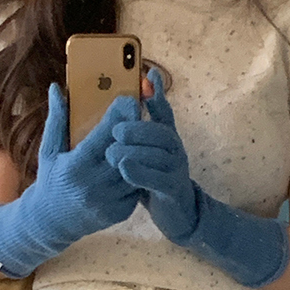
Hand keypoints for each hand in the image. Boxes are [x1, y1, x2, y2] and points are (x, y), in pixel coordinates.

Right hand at [0, 83, 142, 277]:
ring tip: (145, 135)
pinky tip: (142, 160)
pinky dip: (141, 172)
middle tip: (143, 114)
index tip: (128, 100)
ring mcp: (108, 202)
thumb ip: (56, 120)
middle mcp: (93, 185)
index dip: (119, 116)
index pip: (104, 135)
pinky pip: (137, 189)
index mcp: (76, 166)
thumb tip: (56, 88)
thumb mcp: (49, 150)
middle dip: (135, 130)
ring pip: (135, 170)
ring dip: (142, 151)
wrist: (51, 223)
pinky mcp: (119, 213)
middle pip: (124, 151)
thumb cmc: (50, 181)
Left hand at [104, 66, 200, 243]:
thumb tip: (124, 103)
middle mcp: (175, 149)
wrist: (177, 214)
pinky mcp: (173, 190)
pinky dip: (141, 173)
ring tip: (111, 153)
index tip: (146, 75)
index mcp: (166, 137)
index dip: (156, 93)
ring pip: (158, 155)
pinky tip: (125, 169)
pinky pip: (159, 179)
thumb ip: (137, 130)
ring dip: (135, 151)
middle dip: (138, 128)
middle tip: (115, 131)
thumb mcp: (147, 152)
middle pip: (160, 132)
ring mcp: (177, 169)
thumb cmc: (155, 180)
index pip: (164, 111)